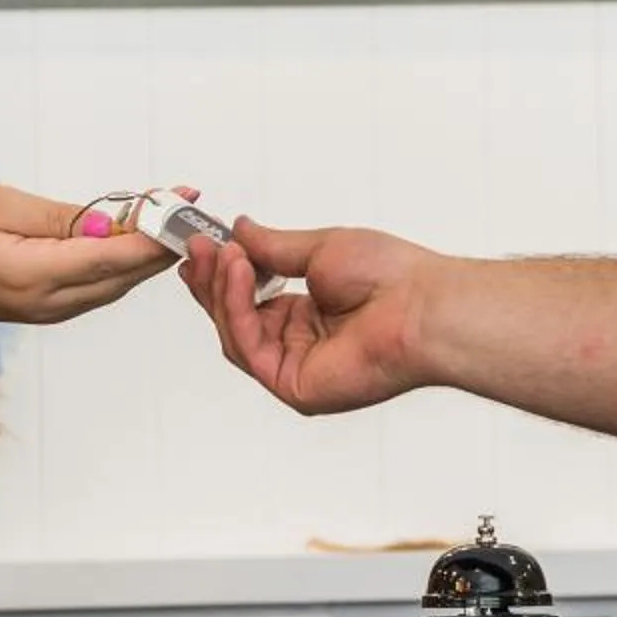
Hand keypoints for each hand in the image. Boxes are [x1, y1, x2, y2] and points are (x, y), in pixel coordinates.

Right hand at [0, 183, 179, 327]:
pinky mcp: (58, 307)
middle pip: (126, 274)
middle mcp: (52, 302)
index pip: (111, 258)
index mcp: (33, 275)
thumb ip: (57, 216)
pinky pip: (104, 283)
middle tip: (196, 203)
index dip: (154, 232)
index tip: (186, 204)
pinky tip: (145, 231)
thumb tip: (113, 221)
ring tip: (180, 210)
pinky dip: (129, 259)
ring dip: (151, 250)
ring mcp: (56, 310)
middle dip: (164, 240)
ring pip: (120, 281)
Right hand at [180, 220, 439, 414]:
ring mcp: (295, 368)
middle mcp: (299, 345)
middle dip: (212, 280)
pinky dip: (236, 307)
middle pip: (235, 319)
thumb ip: (273, 247)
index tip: (201, 243)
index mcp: (309, 316)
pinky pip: (248, 347)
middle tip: (196, 245)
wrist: (421, 305)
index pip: (251, 299)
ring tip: (221, 251)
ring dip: (222, 289)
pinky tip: (239, 271)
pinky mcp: (293, 386)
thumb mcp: (320, 249)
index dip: (223, 273)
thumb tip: (239, 230)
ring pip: (235, 333)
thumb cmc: (392, 277)